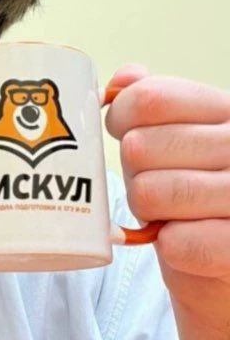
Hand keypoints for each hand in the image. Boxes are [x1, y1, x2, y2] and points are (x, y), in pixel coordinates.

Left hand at [105, 64, 229, 339]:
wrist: (223, 263)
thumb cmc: (188, 190)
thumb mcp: (171, 137)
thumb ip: (154, 100)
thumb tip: (125, 77)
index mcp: (226, 111)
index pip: (151, 98)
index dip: (120, 116)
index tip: (122, 131)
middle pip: (139, 147)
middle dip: (133, 170)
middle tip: (153, 183)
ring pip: (149, 193)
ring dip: (146, 208)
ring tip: (166, 211)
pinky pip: (175, 243)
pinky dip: (167, 246)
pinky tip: (181, 239)